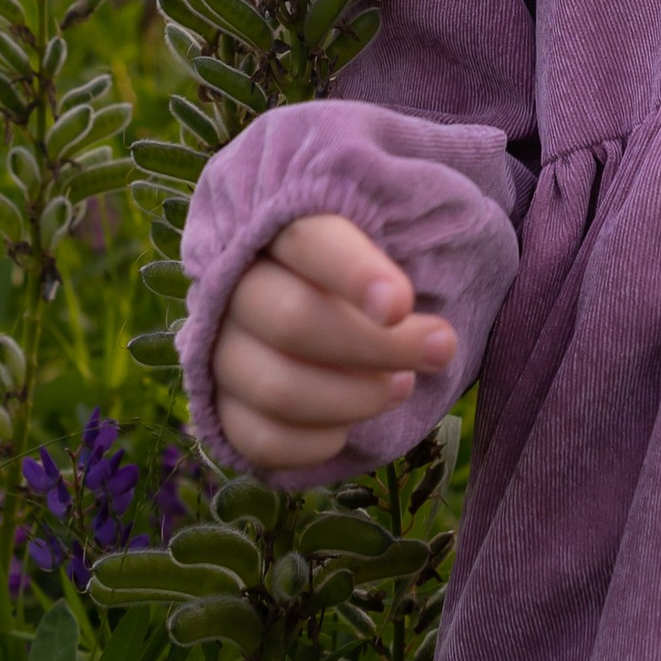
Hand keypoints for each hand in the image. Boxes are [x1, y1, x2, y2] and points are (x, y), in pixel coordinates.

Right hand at [212, 211, 458, 475]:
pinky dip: (317, 443)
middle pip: (292, 321)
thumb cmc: (377, 258)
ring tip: (403, 384)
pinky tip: (353, 425)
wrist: (338, 300)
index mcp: (277, 223)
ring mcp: (220, 348)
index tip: (399, 305)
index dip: (353, 272)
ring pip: (277, 389)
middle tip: (440, 348)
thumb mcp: (407, 218)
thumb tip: (420, 273)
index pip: (307, 240)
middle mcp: (233, 284)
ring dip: (355, 398)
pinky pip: (261, 441)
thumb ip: (422, 219)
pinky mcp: (222, 407)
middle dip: (379, 346)